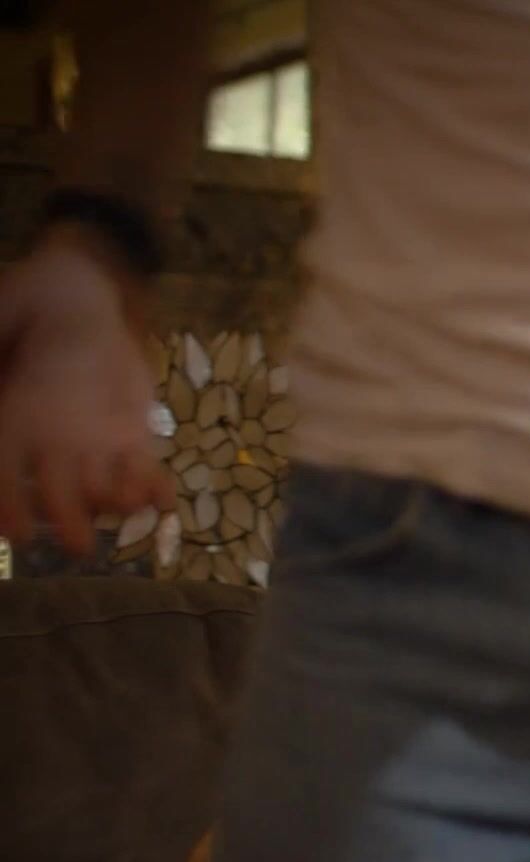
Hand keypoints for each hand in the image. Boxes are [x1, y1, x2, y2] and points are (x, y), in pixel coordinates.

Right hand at [0, 234, 172, 552]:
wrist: (80, 298)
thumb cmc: (26, 305)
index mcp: (7, 423)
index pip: (2, 477)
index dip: (7, 506)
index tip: (14, 533)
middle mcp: (47, 445)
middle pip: (56, 497)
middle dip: (68, 523)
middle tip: (81, 545)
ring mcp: (90, 444)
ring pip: (101, 490)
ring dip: (113, 505)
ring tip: (125, 508)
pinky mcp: (130, 436)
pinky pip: (141, 470)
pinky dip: (154, 488)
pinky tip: (163, 499)